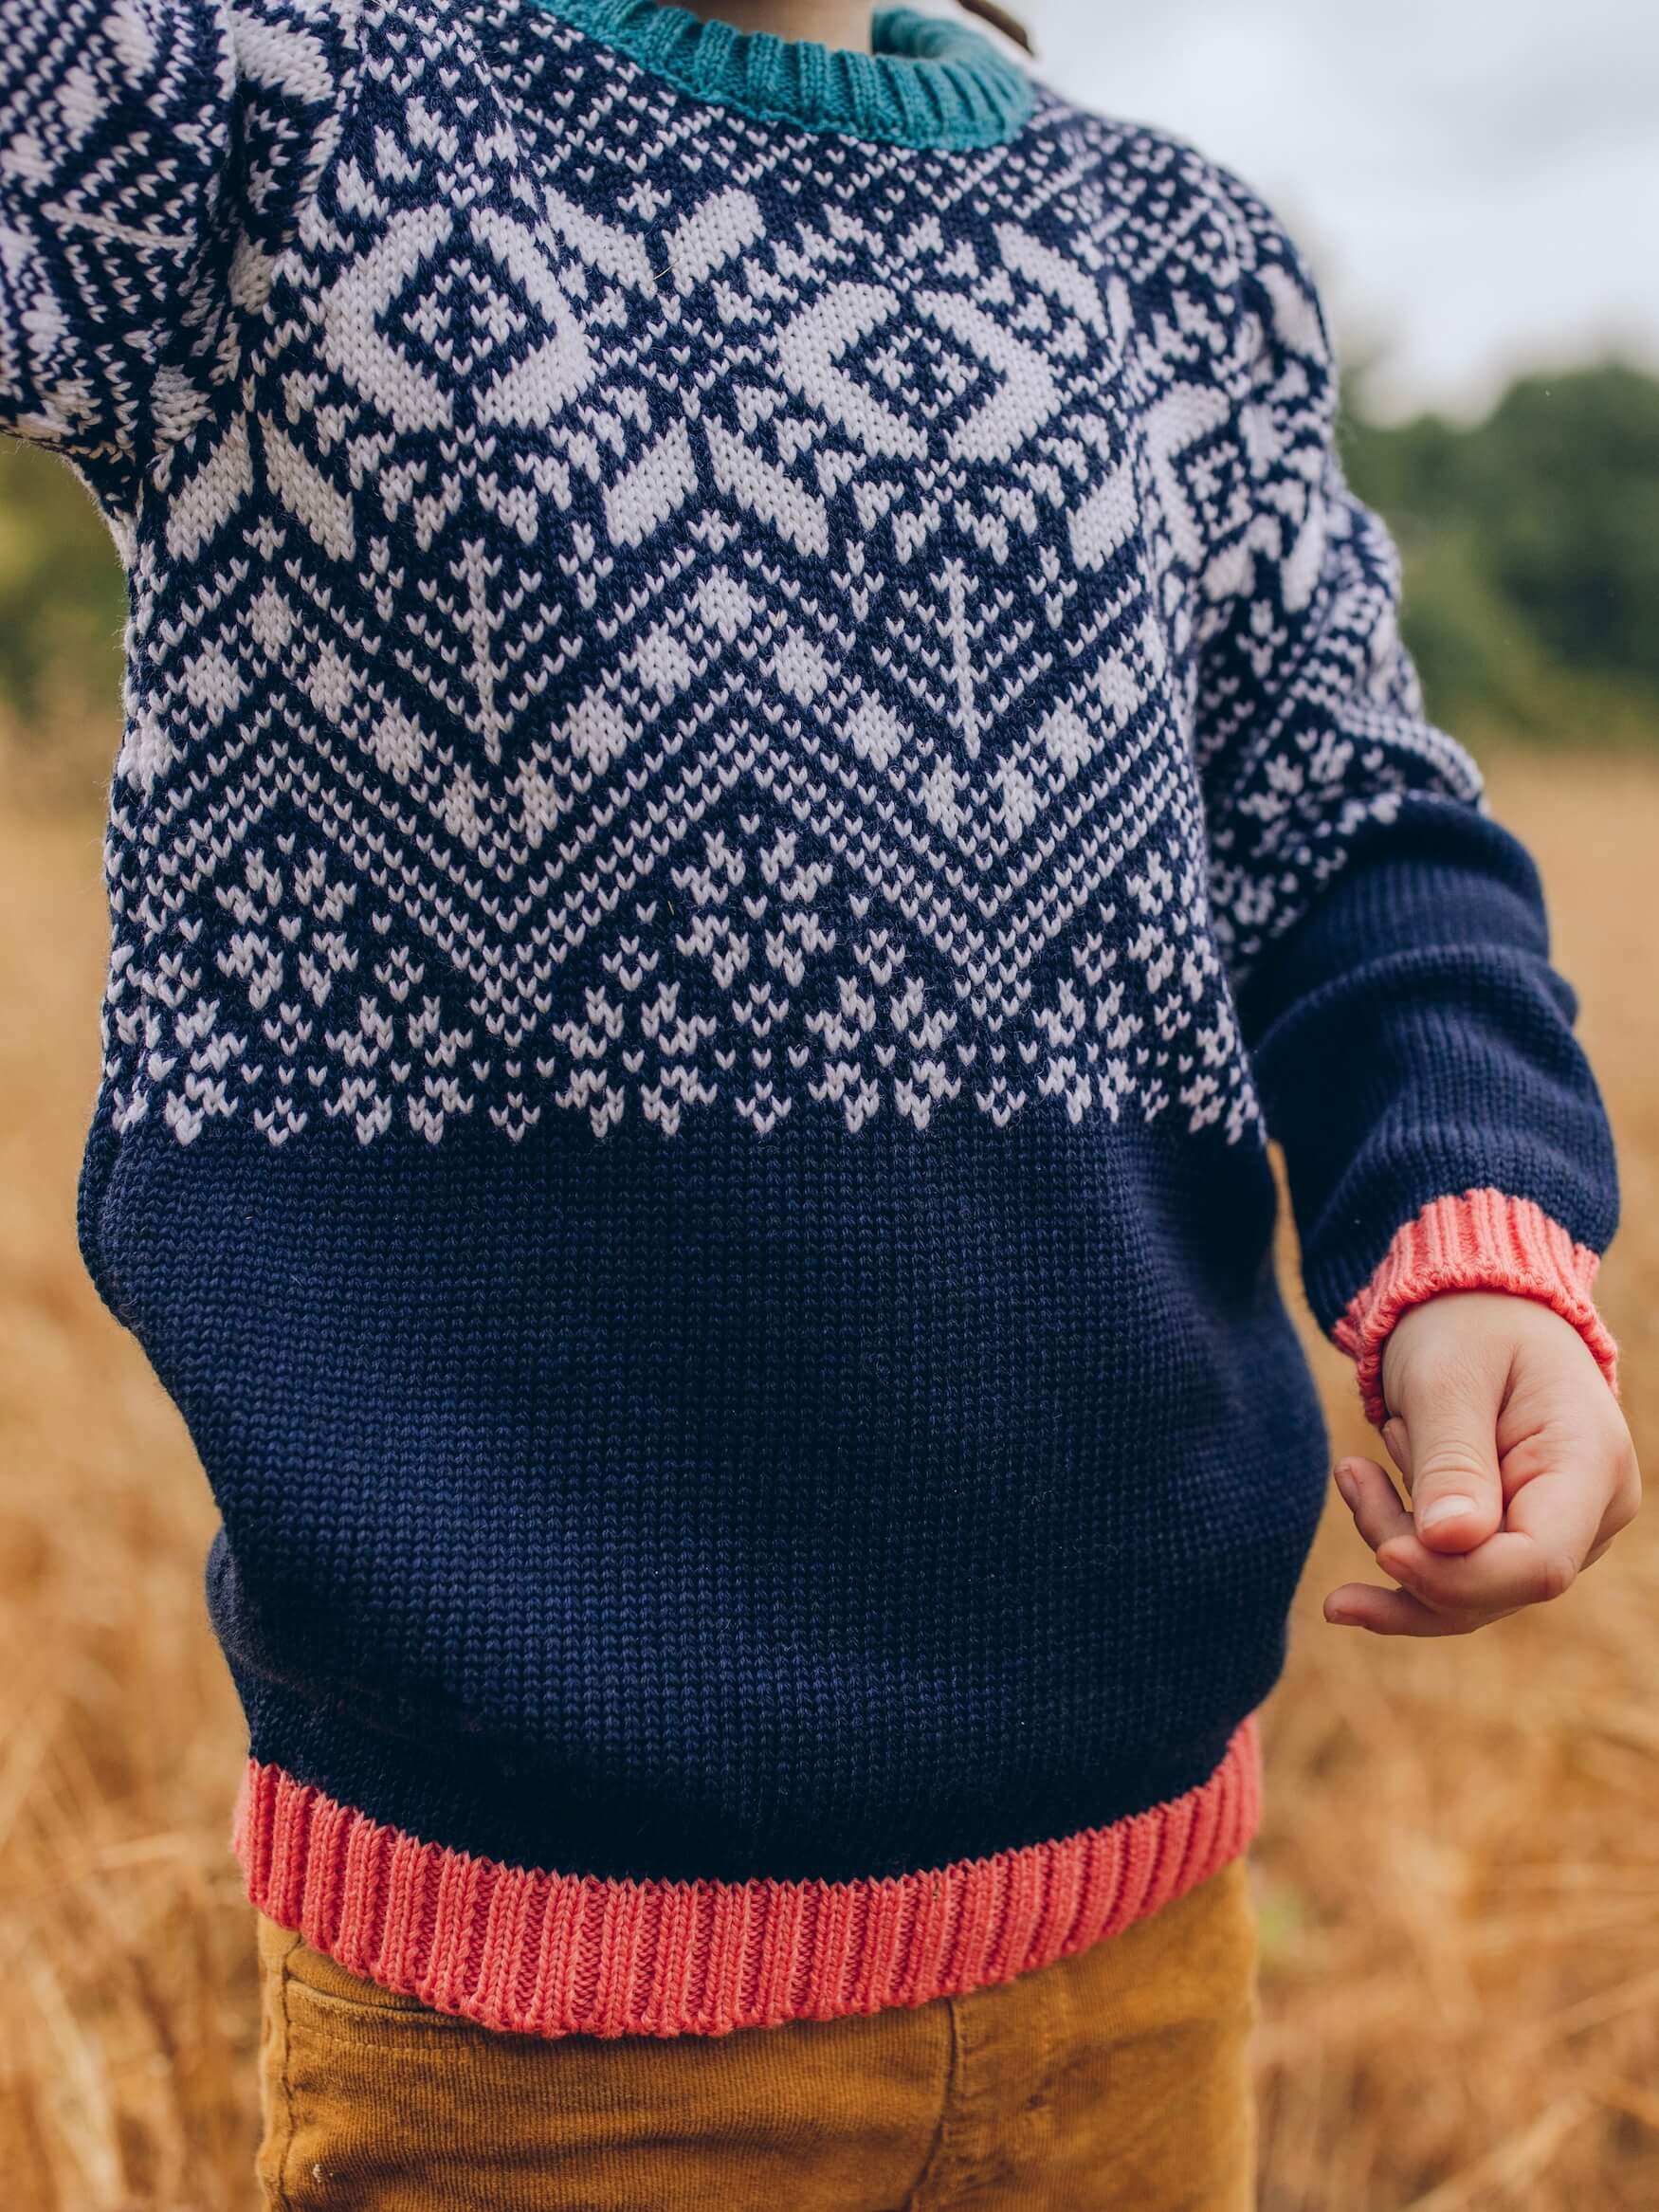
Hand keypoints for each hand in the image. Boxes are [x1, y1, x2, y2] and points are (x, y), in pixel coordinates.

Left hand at [1324, 1290, 1639, 1636]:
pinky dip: (1398, 1551)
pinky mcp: (1516, 1539)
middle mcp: (1590, 1511)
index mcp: (1589, 1462)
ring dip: (1393, 1544)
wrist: (1480, 1308)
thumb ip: (1452, 1459)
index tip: (1383, 1548)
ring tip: (1352, 1473)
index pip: (1539, 1563)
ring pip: (1468, 1593)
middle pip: (1497, 1586)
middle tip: (1351, 1474)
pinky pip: (1456, 1577)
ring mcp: (1558, 1531)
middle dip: (1407, 1553)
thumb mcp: (1448, 1376)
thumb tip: (1448, 1543)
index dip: (1457, 1576)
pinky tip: (1358, 1507)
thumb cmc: (1468, 1327)